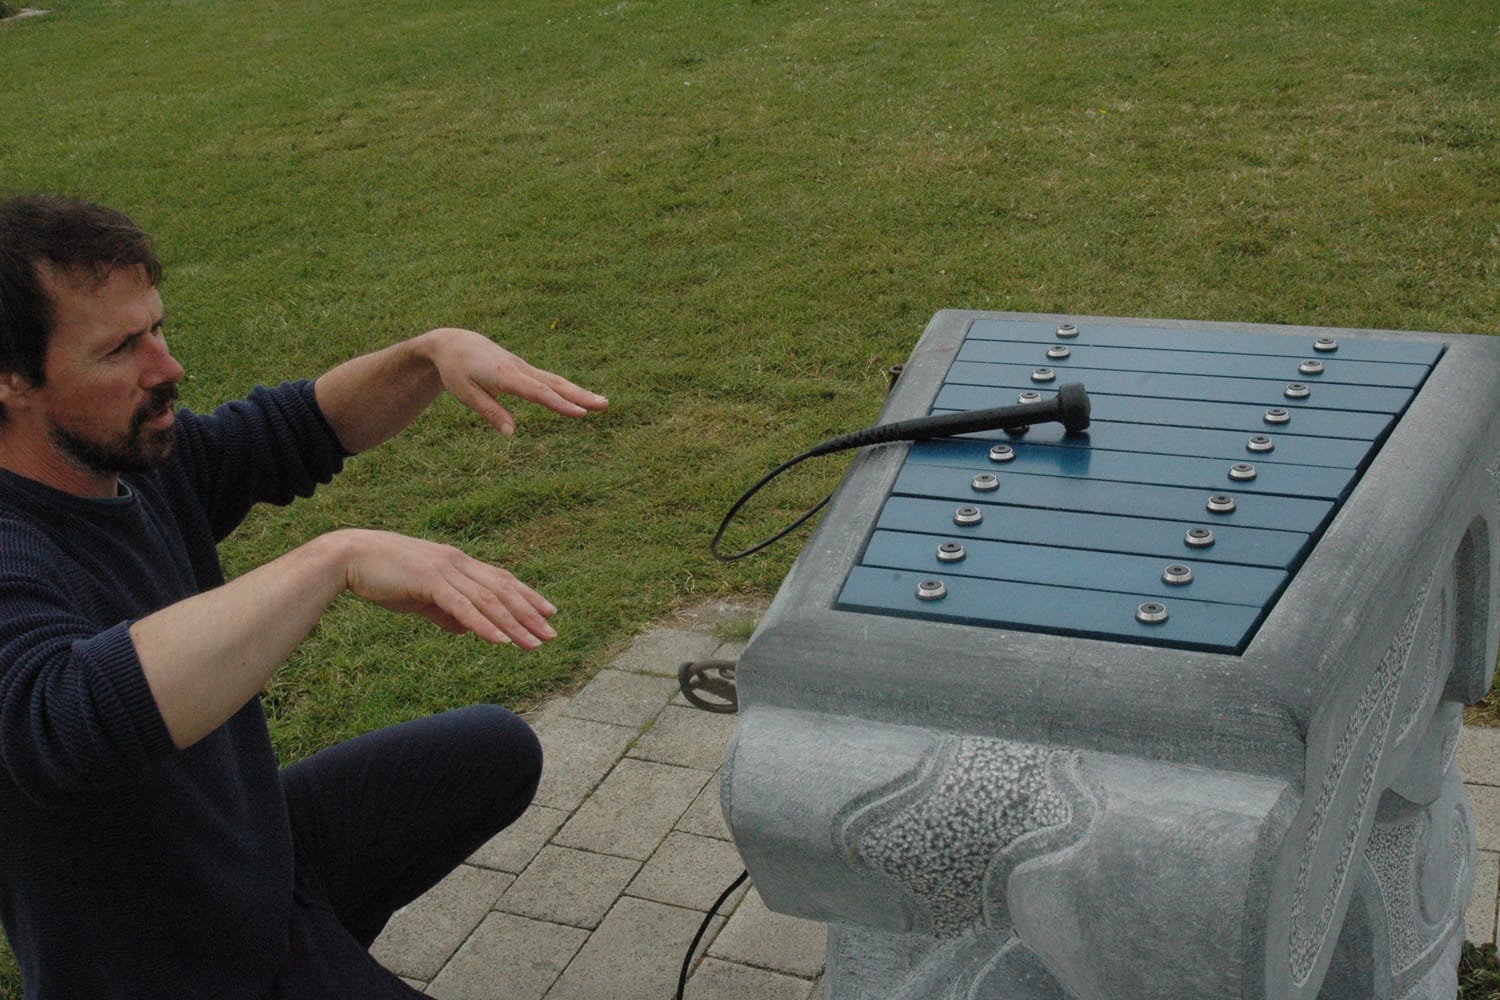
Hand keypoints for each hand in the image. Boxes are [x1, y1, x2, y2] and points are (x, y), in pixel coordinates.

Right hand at [336, 529, 558, 648]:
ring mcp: (445, 570)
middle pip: (503, 590)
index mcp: (457, 563)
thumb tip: (464, 629)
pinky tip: (501, 640)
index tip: (548, 612)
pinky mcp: (429, 581)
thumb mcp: (419, 597)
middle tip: (551, 634)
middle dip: (529, 613)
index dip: (526, 595)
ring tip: (534, 643)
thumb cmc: (382, 576)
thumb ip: (443, 611)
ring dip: (514, 624)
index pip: (501, 579)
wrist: (348, 557)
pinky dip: (484, 625)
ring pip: (489, 600)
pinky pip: (463, 607)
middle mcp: (457, 562)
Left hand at [423, 328, 607, 436]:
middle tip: (604, 405)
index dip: (559, 404)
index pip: (537, 392)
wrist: (453, 342)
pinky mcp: (524, 369)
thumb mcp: (465, 394)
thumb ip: (490, 412)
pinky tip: (580, 397)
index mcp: (504, 375)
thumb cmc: (456, 370)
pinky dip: (567, 389)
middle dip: (580, 396)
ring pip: (556, 381)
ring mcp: (524, 367)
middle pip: (554, 384)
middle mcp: (519, 368)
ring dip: (579, 392)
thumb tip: (511, 434)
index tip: (580, 414)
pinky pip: (549, 380)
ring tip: (602, 403)